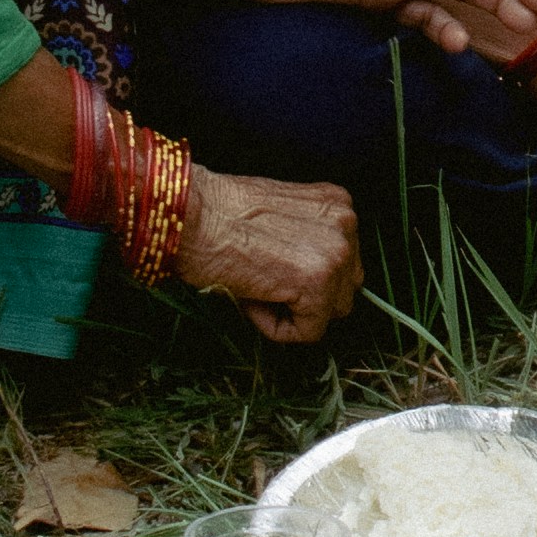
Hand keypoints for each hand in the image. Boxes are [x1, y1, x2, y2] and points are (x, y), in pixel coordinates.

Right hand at [181, 166, 358, 342]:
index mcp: (337, 204)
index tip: (272, 268)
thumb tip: (310, 280)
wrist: (191, 216)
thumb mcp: (279, 215)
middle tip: (263, 282)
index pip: (343, 262)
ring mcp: (336, 253)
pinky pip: (308, 332)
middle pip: (344, 289)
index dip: (304, 277)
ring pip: (329, 313)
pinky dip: (276, 328)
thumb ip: (307, 238)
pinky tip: (252, 298)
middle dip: (307, 297)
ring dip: (292, 312)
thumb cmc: (219, 215)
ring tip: (256, 288)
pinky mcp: (318, 284)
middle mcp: (346, 223)